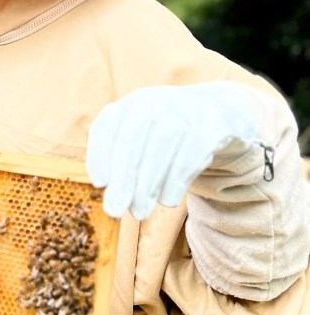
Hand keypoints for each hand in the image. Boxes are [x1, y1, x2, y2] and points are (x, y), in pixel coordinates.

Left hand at [86, 82, 260, 219]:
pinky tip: (166, 200)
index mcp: (130, 104)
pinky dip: (174, 184)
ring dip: (146, 188)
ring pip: (159, 153)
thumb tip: (110, 193)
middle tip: (114, 211)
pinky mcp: (210, 127)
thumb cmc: (165, 134)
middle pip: (131, 144)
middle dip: (122, 181)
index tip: (99, 183)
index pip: (107, 127)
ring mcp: (183, 111)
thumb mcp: (140, 136)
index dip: (100, 155)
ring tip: (139, 212)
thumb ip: (121, 160)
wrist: (216, 111)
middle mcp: (154, 101)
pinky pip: (187, 159)